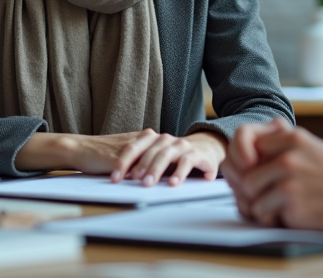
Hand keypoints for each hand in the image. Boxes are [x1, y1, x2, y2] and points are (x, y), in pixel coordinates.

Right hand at [15, 128, 226, 185]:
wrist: (80, 149)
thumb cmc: (105, 155)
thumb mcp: (132, 155)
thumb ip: (149, 159)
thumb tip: (169, 172)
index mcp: (149, 138)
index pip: (172, 150)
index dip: (185, 163)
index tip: (201, 176)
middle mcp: (143, 138)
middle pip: (166, 153)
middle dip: (177, 168)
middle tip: (188, 182)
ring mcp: (131, 144)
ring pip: (150, 159)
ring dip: (157, 174)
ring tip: (165, 187)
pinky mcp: (117, 152)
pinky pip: (132, 165)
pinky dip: (139, 175)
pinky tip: (146, 184)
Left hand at [112, 129, 226, 185]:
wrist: (207, 146)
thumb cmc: (177, 156)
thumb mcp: (158, 158)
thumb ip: (143, 165)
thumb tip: (124, 178)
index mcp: (154, 139)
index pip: (134, 147)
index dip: (123, 162)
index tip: (115, 178)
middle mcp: (167, 140)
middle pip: (150, 151)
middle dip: (140, 166)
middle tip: (133, 181)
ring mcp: (182, 145)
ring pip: (166, 154)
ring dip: (155, 169)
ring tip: (148, 183)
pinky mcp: (197, 153)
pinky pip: (187, 161)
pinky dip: (180, 173)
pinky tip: (173, 183)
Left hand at [222, 117, 322, 234]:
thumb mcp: (312, 146)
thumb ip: (282, 144)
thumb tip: (246, 155)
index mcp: (293, 137)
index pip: (246, 143)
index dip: (246, 161)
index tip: (255, 172)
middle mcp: (288, 156)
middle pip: (245, 175)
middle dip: (252, 190)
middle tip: (265, 196)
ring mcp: (290, 181)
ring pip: (250, 197)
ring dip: (261, 206)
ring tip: (279, 206)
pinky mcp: (293, 204)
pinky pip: (263, 215)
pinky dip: (272, 219)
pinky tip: (289, 215)